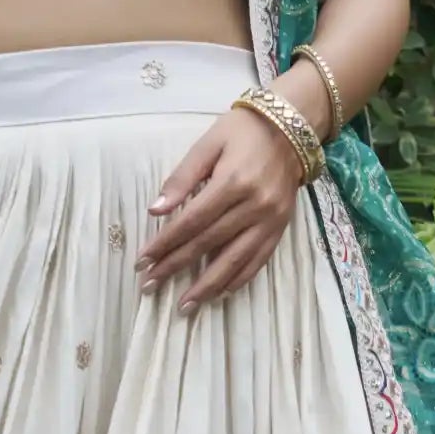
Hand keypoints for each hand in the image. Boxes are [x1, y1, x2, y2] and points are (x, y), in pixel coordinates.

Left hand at [136, 104, 302, 311]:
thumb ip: (181, 179)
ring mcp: (270, 220)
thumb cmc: (242, 132)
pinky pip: (258, 260)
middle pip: (208, 244)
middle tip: (150, 285)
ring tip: (184, 306)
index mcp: (232, 182)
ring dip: (207, 286)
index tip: (142, 260)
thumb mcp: (207, 144)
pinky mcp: (281, 228)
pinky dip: (238, 279)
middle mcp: (254, 206)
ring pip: (234, 260)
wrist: (292, 127)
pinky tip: (219, 293)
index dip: (165, 243)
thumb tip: (155, 210)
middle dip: (176, 267)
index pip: (191, 222)